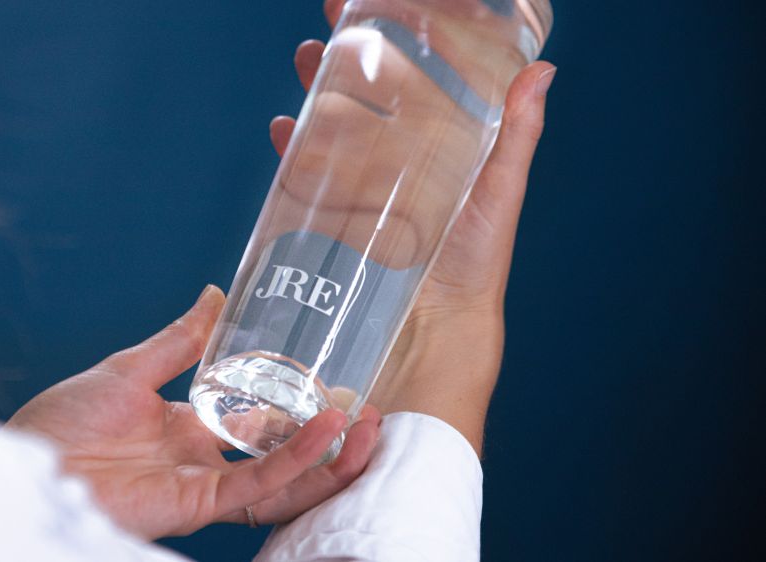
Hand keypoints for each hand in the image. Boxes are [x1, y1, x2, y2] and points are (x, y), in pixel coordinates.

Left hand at [8, 286, 381, 538]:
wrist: (30, 461)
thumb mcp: (129, 368)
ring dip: (328, 458)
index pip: (260, 422)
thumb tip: (217, 296)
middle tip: (374, 415)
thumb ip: (179, 341)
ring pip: (284, 481)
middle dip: (333, 443)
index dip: (301, 410)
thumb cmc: (62, 421)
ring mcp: (202, 484)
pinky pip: (256, 486)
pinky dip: (293, 463)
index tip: (339, 385)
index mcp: (189, 426)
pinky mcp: (195, 504)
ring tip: (369, 429)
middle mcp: (204, 459)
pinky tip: (324, 434)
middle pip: (284, 458)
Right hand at [270, 0, 555, 453]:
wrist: (430, 340)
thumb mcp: (497, 194)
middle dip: (342, 63)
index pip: (411, 87)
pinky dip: (291, 152)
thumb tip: (542, 72)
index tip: (371, 10)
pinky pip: (302, 179)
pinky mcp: (326, 223)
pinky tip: (283, 132)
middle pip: (362, 103)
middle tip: (325, 33)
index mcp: (437, 154)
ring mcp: (357, 193)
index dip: (394, 47)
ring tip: (304, 68)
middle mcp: (395, 169)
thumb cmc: (473, 270)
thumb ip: (514, 138)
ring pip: (329, 132)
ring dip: (313, 97)